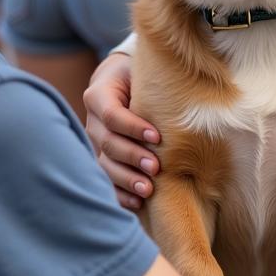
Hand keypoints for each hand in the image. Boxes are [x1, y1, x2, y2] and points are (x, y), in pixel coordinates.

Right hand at [83, 52, 161, 210]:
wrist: (120, 82)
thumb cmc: (138, 76)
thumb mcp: (141, 71)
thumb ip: (152, 81)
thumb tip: (182, 94)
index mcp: (98, 95)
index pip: (111, 115)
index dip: (133, 127)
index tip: (157, 137)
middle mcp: (92, 121)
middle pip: (108, 143)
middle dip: (132, 156)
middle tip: (156, 167)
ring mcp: (94, 143)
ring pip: (105, 165)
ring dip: (126, 179)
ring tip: (148, 189)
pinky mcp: (101, 159)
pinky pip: (107, 180)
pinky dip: (120, 193)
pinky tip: (137, 203)